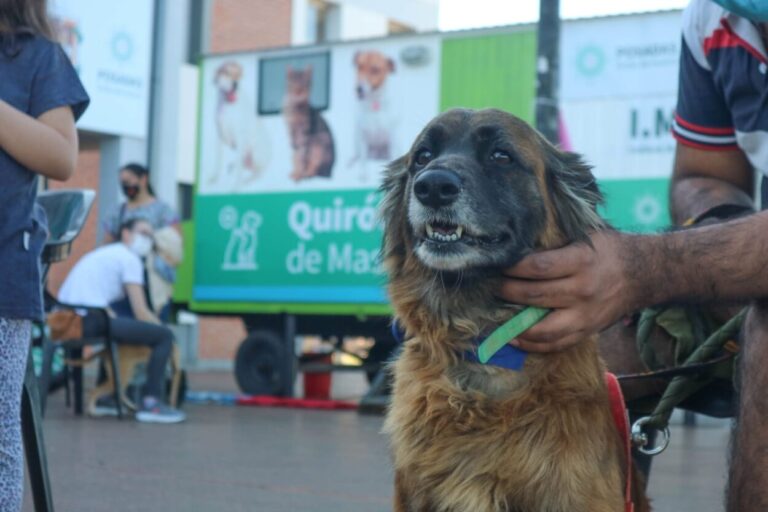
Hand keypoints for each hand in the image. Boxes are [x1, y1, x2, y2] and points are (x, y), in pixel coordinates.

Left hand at [499, 231, 635, 351]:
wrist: (644, 274)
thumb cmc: (608, 249)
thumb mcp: (586, 235)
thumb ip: (556, 240)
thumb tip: (518, 240)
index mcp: (581, 262)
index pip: (538, 267)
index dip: (512, 268)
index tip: (496, 264)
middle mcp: (583, 291)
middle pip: (535, 296)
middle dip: (507, 292)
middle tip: (490, 286)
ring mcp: (585, 315)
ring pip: (542, 328)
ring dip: (514, 324)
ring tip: (496, 315)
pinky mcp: (587, 331)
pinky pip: (556, 345)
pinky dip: (532, 345)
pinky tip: (514, 338)